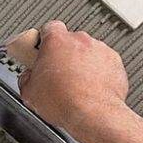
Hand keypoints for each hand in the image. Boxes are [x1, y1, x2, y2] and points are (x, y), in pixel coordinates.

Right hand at [8, 20, 128, 134]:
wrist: (93, 114)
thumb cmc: (64, 101)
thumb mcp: (29, 92)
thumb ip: (27, 77)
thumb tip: (28, 78)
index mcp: (57, 40)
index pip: (49, 28)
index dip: (45, 41)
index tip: (42, 52)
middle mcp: (80, 40)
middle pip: (70, 42)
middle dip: (64, 55)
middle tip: (59, 75)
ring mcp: (100, 50)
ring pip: (88, 53)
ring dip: (83, 65)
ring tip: (76, 87)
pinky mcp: (115, 63)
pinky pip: (104, 65)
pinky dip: (99, 74)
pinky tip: (91, 90)